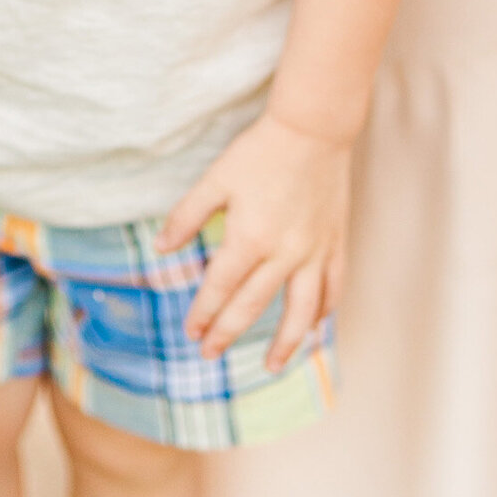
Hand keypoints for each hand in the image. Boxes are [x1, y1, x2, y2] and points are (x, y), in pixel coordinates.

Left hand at [160, 111, 349, 370]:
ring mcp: (313, 252)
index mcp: (249, 239)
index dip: (203, 312)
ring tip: (272, 367)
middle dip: (228, 332)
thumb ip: (187, 216)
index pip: (219, 288)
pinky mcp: (335, 244)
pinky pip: (332, 288)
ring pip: (301, 311)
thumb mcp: (216, 179)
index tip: (191, 332)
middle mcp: (283, 254)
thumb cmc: (260, 152)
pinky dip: (323, 313)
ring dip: (285, 343)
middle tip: (210, 353)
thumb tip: (161, 249)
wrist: (313, 129)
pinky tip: (314, 328)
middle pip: (252, 306)